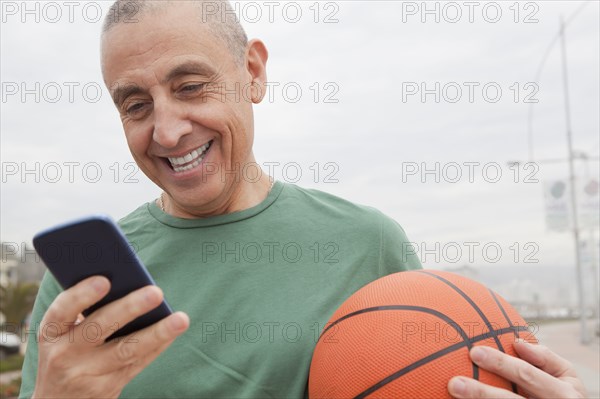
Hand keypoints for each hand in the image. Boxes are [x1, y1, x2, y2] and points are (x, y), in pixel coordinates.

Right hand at [32, 276, 188, 398]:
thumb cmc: (66, 351)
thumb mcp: (61, 334)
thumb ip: (84, 309)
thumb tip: (125, 279)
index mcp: (51, 332)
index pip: (62, 311)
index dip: (81, 296)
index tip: (104, 280)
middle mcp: (65, 354)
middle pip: (99, 328)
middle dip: (129, 309)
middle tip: (155, 292)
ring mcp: (86, 374)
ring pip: (126, 350)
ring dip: (157, 333)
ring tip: (181, 319)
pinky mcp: (107, 388)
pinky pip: (138, 363)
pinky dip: (158, 345)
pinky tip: (174, 330)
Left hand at [448, 340, 586, 397]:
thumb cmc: (562, 390)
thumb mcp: (564, 375)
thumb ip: (544, 357)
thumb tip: (517, 342)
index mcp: (564, 393)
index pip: (527, 374)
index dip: (501, 364)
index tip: (474, 351)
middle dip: (481, 393)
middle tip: (454, 383)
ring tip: (454, 392)